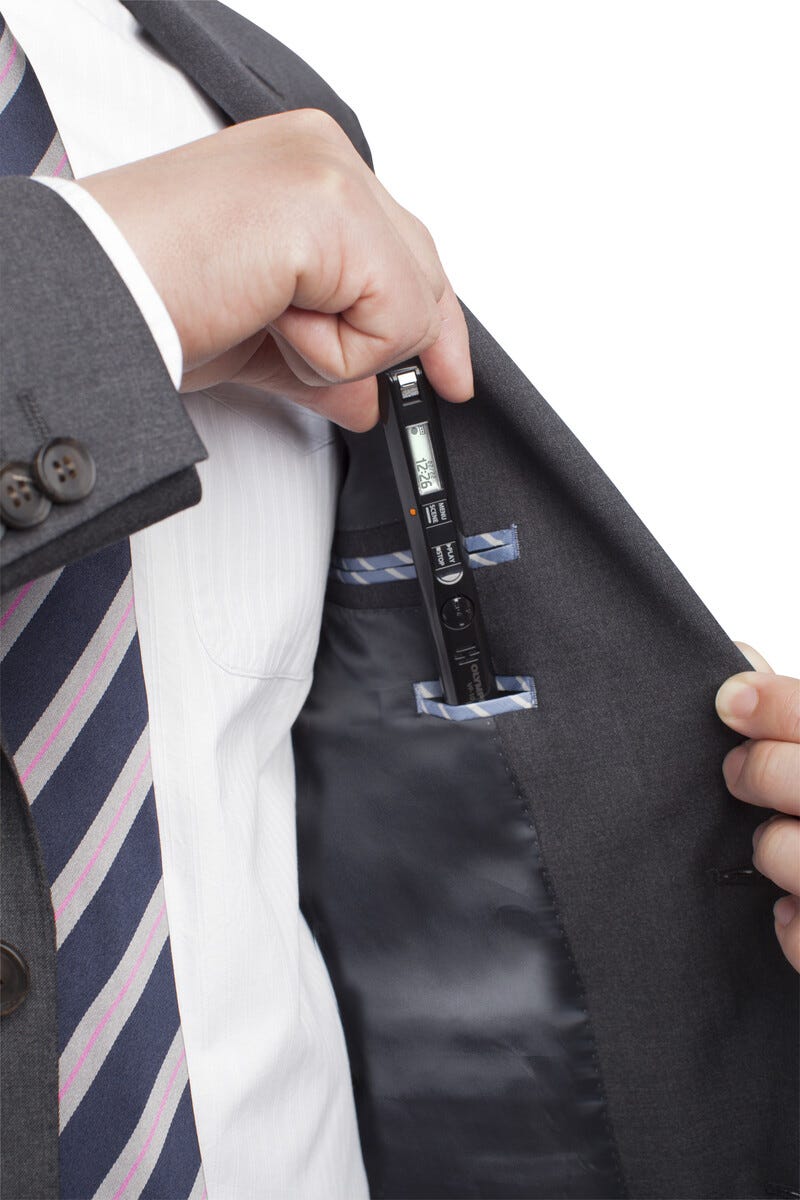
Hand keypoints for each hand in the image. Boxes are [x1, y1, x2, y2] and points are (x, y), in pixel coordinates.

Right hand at [78, 109, 471, 429]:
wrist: (93, 294)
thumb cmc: (150, 296)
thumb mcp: (264, 338)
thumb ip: (331, 358)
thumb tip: (372, 397)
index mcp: (306, 165)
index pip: (403, 247)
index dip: (428, 318)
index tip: (447, 373)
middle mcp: (324, 154)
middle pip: (421, 272)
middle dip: (397, 345)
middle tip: (359, 383)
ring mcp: (330, 174)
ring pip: (412, 301)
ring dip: (341, 349)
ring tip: (264, 324)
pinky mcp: (331, 210)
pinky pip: (391, 320)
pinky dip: (334, 352)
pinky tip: (271, 320)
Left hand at [716, 644, 799, 971]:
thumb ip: (798, 721)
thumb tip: (743, 657)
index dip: (778, 704)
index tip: (729, 701)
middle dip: (763, 772)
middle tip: (739, 775)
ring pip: (793, 854)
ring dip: (774, 847)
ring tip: (774, 845)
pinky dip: (790, 924)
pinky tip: (787, 908)